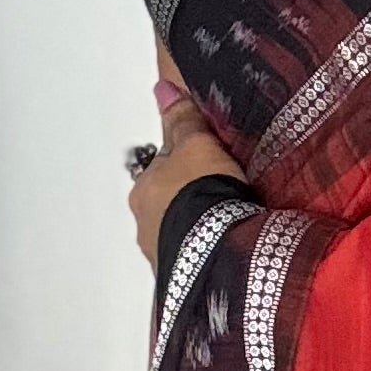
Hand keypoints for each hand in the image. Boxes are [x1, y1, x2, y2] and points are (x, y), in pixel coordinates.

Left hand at [129, 82, 242, 269]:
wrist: (218, 251)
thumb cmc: (203, 195)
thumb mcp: (198, 145)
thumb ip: (182, 118)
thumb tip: (162, 89)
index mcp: (143, 189)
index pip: (162, 170)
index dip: (187, 165)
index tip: (209, 167)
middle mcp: (144, 225)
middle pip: (167, 204)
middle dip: (188, 202)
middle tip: (221, 198)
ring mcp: (160, 257)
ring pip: (178, 236)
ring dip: (196, 232)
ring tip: (228, 230)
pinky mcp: (180, 281)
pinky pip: (191, 262)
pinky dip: (204, 256)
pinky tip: (225, 252)